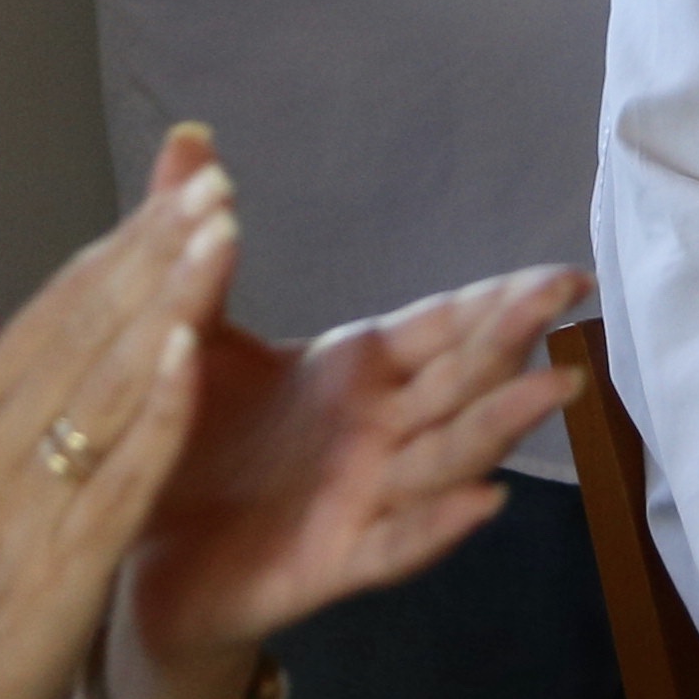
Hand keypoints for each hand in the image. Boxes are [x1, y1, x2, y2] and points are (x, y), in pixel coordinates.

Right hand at [0, 132, 245, 698]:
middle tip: (217, 184)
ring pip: (108, 383)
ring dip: (169, 302)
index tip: (182, 190)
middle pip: (88, 327)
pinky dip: (153, 412)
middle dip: (157, 251)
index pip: (55, 309)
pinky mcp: (59, 564)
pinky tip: (191, 354)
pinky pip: (116, 475)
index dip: (122, 246)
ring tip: (220, 233)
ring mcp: (24, 500)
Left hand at [120, 255, 588, 673]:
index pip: (444, 328)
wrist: (130, 546)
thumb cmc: (177, 434)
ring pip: (447, 456)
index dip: (502, 301)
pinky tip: (484, 500)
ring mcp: (365, 497)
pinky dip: (440, 524)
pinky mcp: (332, 561)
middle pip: (460, 382)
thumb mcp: (183, 330)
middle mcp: (377, 431)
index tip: (566, 274)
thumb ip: (194, 246)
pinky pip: (396, 543)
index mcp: (354, 372)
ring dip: (501, 423)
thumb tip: (188, 138)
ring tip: (554, 389)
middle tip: (568, 303)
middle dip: (513, 341)